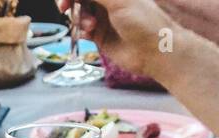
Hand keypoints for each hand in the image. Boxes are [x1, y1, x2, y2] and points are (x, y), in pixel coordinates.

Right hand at [58, 0, 176, 77]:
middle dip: (71, 2)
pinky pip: (81, 30)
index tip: (65, 1)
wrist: (153, 52)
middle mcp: (108, 2)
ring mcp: (103, 17)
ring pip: (78, 12)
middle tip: (65, 9)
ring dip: (78, 18)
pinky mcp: (99, 36)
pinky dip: (79, 30)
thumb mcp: (119, 1)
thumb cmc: (143, 22)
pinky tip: (87, 34)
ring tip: (90, 26)